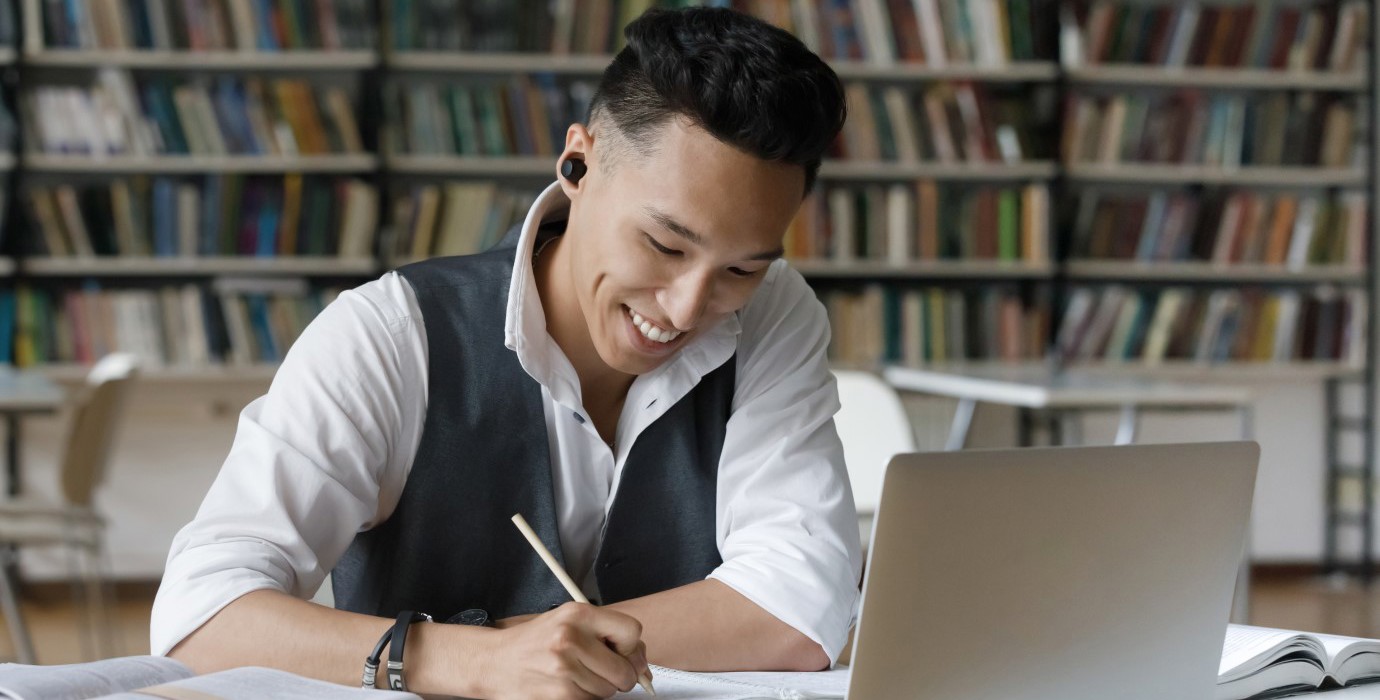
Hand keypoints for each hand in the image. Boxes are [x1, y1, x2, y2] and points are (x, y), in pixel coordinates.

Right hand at [477, 602, 650, 698]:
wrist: (494, 662)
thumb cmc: (535, 642)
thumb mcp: (568, 622)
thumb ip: (605, 634)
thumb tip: (642, 663)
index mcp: (578, 613)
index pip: (632, 631)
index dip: (630, 647)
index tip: (620, 652)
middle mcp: (571, 638)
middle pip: (625, 670)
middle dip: (618, 676)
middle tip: (599, 670)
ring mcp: (564, 669)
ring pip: (608, 691)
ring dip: (598, 689)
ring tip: (574, 675)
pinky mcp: (558, 695)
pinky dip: (583, 698)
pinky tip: (565, 686)